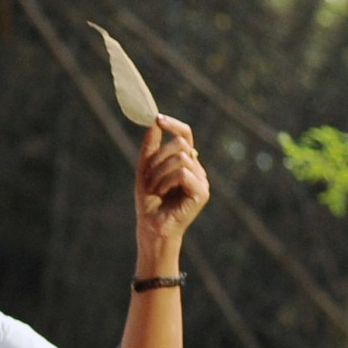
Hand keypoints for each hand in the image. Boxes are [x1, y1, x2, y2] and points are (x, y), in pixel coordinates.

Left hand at [134, 116, 207, 260]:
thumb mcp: (145, 170)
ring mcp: (201, 181)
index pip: (185, 135)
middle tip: (147, 176)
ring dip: (159, 172)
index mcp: (185, 162)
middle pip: (180, 143)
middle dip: (158, 157)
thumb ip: (150, 147)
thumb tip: (154, 122)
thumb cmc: (149, 202)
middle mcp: (196, 169)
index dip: (174, 124)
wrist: (151, 228)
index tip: (158, 119)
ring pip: (180, 158)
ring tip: (153, 188)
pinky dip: (166, 181)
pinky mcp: (202, 193)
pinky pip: (183, 173)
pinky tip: (161, 193)